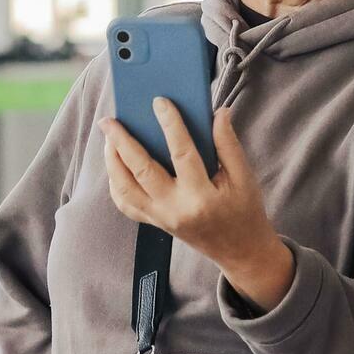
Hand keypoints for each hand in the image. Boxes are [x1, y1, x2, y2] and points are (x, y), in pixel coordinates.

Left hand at [101, 102, 295, 313]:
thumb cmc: (244, 211)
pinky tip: (115, 164)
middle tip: (108, 120)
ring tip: (108, 138)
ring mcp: (161, 219)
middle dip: (121, 143)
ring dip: (112, 162)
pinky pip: (126, 205)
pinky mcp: (155, 224)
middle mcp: (176, 210)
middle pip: (141, 171)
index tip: (159, 102)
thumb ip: (228, 144)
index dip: (170, 125)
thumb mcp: (244, 178)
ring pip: (125, 189)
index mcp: (202, 197)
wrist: (240, 251)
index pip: (182, 153)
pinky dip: (116, 184)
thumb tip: (218, 112)